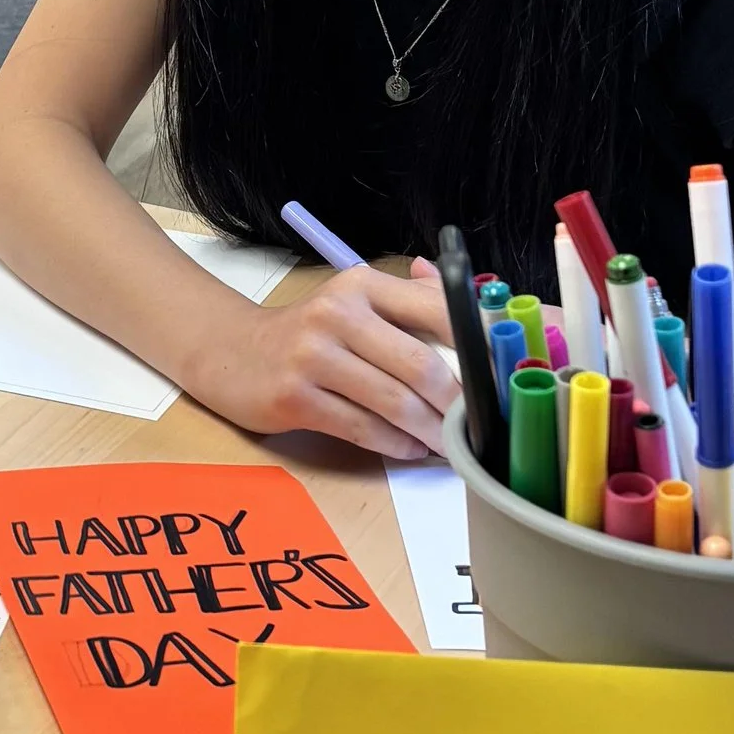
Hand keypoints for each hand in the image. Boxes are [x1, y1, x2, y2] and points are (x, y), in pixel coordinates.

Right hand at [198, 255, 457, 460]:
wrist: (231, 352)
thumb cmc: (308, 333)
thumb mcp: (355, 301)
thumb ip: (412, 299)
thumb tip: (475, 297)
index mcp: (362, 285)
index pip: (437, 309)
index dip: (478, 346)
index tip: (502, 375)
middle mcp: (337, 314)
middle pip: (419, 365)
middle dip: (457, 403)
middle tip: (478, 424)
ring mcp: (312, 357)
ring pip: (393, 403)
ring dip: (429, 431)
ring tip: (449, 443)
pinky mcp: (294, 398)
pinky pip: (361, 428)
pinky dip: (394, 444)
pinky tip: (409, 448)